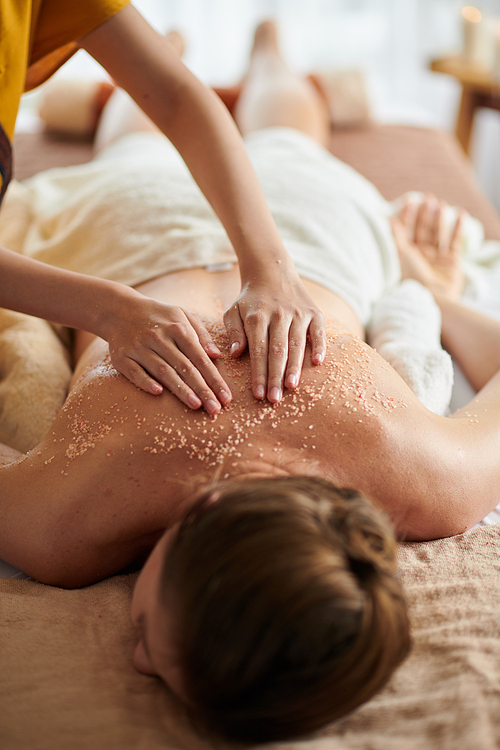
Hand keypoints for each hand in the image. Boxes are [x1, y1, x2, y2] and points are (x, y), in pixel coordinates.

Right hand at [101, 290, 231, 413]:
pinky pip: (134, 371)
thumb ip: (201, 334)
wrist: (119, 309)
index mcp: (178, 328)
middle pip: (184, 367)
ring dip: (180, 389)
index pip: (200, 357)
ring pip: (162, 370)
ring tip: (196, 405)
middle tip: (215, 409)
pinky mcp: (121, 356)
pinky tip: (158, 393)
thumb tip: (216, 355)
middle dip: (202, 389)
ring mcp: (138, 347)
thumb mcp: (183, 316)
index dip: (214, 378)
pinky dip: (145, 381)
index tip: (226, 397)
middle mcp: (159, 337)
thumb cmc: (159, 317)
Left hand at [223, 268, 325, 402]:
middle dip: (275, 377)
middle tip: (274, 399)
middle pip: (277, 351)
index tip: (257, 395)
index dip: (258, 374)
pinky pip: (318, 332)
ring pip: (297, 344)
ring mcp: (298, 314)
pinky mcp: (314, 313)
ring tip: (291, 387)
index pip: (258, 351)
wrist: (273, 272)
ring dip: (295, 367)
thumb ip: (233, 332)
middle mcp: (279, 315)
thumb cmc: (251, 300)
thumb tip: (236, 354)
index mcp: (257, 318)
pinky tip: (317, 362)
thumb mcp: (234, 311)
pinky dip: (319, 346)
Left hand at [390, 195, 463, 300]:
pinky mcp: (451, 261)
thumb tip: (387, 218)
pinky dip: (457, 227)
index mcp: (405, 254)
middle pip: (422, 230)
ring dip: (439, 218)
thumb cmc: (410, 277)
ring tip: (441, 203)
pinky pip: (455, 241)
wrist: (429, 297)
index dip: (407, 215)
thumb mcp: (400, 253)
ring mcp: (436, 258)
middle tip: (427, 198)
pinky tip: (459, 213)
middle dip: (424, 214)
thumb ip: (395, 235)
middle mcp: (420, 256)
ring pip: (438, 233)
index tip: (410, 200)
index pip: (405, 230)